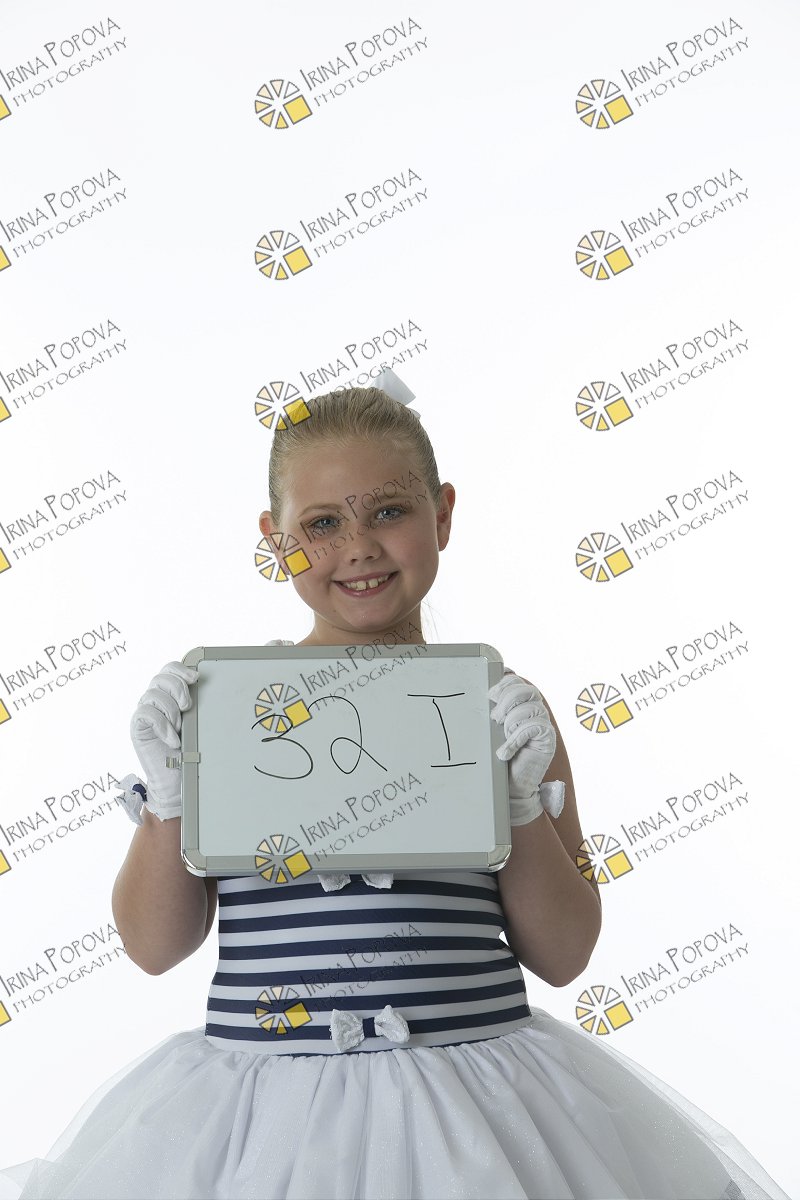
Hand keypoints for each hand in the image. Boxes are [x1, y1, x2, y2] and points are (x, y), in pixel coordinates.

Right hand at [121, 661, 198, 822]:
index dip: (180, 669)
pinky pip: (145, 713)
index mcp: (170, 694)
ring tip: (180, 728)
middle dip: (177, 688)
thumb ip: (196, 705)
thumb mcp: (197, 724)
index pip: (169, 669)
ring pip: (153, 694)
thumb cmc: (189, 752)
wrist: (176, 780)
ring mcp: (145, 713)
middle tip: (188, 707)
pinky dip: (162, 724)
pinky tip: (172, 739)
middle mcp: (155, 700)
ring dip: (170, 710)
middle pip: (160, 677)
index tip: (196, 678)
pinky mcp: (137, 727)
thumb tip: (206, 688)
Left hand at [488, 670, 563, 825]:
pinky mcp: (547, 738)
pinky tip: (505, 752)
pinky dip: (515, 739)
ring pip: (530, 706)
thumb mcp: (491, 729)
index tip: (490, 695)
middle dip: (506, 699)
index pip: (517, 680)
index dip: (505, 682)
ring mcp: (543, 722)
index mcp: (521, 702)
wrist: (510, 785)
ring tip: (501, 735)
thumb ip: (492, 710)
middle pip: (525, 688)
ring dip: (511, 720)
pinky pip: (533, 727)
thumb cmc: (498, 755)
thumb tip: (480, 692)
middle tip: (494, 718)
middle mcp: (535, 708)